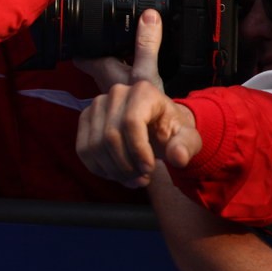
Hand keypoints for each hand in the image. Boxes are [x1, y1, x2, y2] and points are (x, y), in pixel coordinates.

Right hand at [76, 11, 202, 187]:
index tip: (150, 170)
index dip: (138, 151)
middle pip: (110, 136)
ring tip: (133, 179)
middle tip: (143, 179)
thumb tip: (178, 157)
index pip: (131, 122)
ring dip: (113, 170)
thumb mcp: (187, 138)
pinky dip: (98, 169)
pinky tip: (116, 174)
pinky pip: (83, 149)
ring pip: (95, 146)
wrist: (158, 126)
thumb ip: (185, 147)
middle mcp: (116, 93)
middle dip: (126, 166)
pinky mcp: (85, 118)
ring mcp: (97, 104)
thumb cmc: (172, 130)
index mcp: (143, 91)